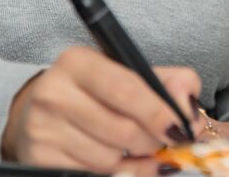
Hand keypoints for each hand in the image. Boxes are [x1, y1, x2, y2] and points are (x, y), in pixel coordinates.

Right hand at [1, 46, 201, 171]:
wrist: (42, 111)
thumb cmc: (97, 93)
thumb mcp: (130, 74)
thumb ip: (170, 82)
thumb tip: (189, 108)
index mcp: (78, 62)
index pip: (126, 89)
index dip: (160, 112)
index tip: (182, 128)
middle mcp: (54, 92)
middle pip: (122, 130)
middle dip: (154, 141)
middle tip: (167, 141)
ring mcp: (43, 128)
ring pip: (109, 158)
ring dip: (135, 159)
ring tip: (142, 148)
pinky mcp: (40, 158)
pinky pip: (94, 175)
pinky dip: (120, 173)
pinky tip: (125, 162)